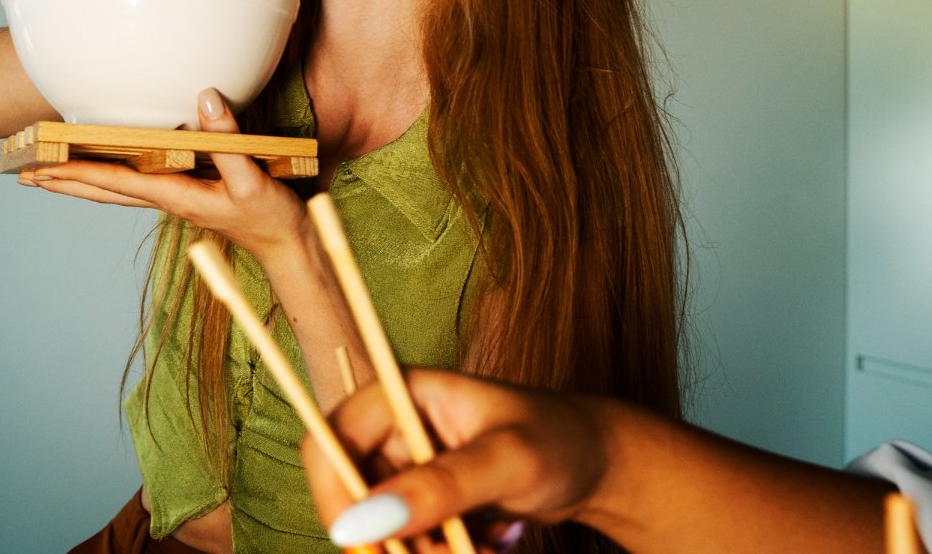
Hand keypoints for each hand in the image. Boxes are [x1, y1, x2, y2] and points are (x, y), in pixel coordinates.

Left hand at [19, 87, 307, 258]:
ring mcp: (176, 199)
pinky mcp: (188, 195)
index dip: (77, 172)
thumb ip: (228, 139)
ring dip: (80, 182)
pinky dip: (109, 179)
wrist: (288, 246)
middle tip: (23, 175)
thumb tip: (204, 97)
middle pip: (104, 190)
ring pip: (115, 191)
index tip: (42, 167)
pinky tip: (104, 171)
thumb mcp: (253, 178)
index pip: (116, 182)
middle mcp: (168, 199)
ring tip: (47, 175)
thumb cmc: (271, 218)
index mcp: (176, 196)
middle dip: (64, 182)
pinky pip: (136, 186)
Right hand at [303, 368, 611, 551]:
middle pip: (352, 493)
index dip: (334, 495)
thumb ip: (439, 488)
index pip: (331, 440)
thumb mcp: (507, 461)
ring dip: (421, 553)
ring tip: (482, 553)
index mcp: (403, 393)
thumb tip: (359, 523)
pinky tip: (486, 548)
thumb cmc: (563, 440)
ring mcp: (410, 467)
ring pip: (380, 526)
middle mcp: (396, 428)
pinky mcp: (425, 501)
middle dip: (390, 539)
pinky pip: (407, 541)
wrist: (600, 464)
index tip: (365, 546)